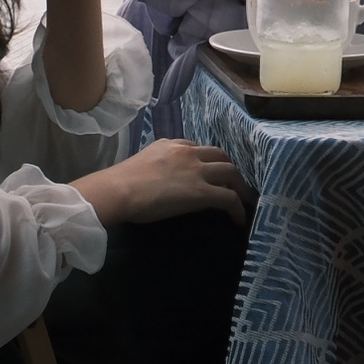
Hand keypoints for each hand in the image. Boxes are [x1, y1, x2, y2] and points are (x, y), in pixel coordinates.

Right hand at [69, 138, 247, 228]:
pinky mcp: (202, 192)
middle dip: (228, 168)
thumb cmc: (121, 182)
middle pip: (219, 154)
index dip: (205, 159)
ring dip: (239, 185)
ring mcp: (197, 170)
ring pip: (230, 171)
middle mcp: (187, 152)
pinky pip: (229, 198)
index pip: (196, 147)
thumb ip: (158, 166)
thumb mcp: (143, 163)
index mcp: (171, 144)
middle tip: (232, 183)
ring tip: (244, 199)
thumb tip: (162, 181)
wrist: (120, 190)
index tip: (207, 171)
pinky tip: (238, 219)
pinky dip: (237, 207)